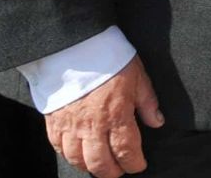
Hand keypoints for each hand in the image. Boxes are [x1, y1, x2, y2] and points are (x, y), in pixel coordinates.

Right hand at [45, 55, 163, 177]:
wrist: (76, 45)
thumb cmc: (110, 58)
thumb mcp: (138, 76)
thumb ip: (147, 102)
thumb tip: (157, 122)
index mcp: (116, 115)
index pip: (126, 150)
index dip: (134, 163)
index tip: (139, 165)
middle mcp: (92, 125)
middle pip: (101, 163)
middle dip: (113, 172)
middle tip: (120, 171)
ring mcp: (70, 125)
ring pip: (78, 159)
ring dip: (90, 167)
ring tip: (100, 166)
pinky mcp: (54, 120)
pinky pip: (58, 147)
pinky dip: (69, 156)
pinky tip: (77, 155)